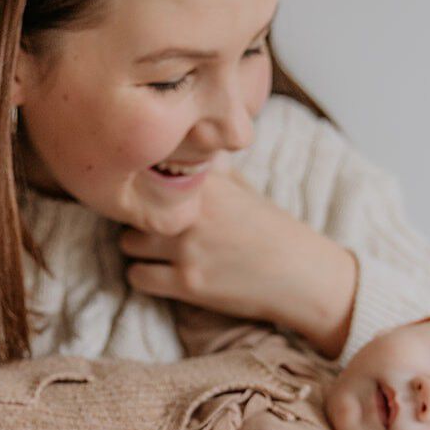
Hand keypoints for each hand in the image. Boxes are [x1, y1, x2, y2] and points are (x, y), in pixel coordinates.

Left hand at [119, 170, 358, 357]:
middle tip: (152, 227)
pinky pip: (137, 277)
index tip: (144, 192)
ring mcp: (188, 248)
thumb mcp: (243, 189)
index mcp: (206, 183)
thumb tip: (183, 145)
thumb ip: (210, 171)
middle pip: (131, 208)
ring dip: (139, 249)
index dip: (141, 184)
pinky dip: (145, 277)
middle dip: (138, 219)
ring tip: (157, 252)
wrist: (301, 275)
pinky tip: (162, 275)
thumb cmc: (272, 230)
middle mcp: (193, 212)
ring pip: (127, 243)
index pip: (147, 171)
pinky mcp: (188, 283)